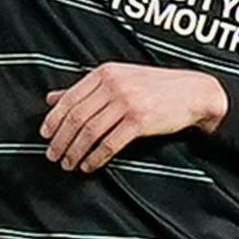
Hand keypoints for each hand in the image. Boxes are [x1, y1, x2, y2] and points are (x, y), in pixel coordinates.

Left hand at [39, 63, 228, 171]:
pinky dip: (95, 157)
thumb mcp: (117, 79)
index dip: (53, 120)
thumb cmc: (153, 87)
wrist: (193, 92)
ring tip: (68, 163)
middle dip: (60, 140)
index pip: (69, 99)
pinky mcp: (140, 120)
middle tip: (52, 155)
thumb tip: (51, 99)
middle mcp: (114, 85)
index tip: (45, 135)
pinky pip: (109, 143)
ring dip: (75, 151)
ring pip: (90, 132)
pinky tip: (89, 165)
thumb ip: (84, 89)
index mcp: (104, 73)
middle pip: (76, 117)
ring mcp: (127, 102)